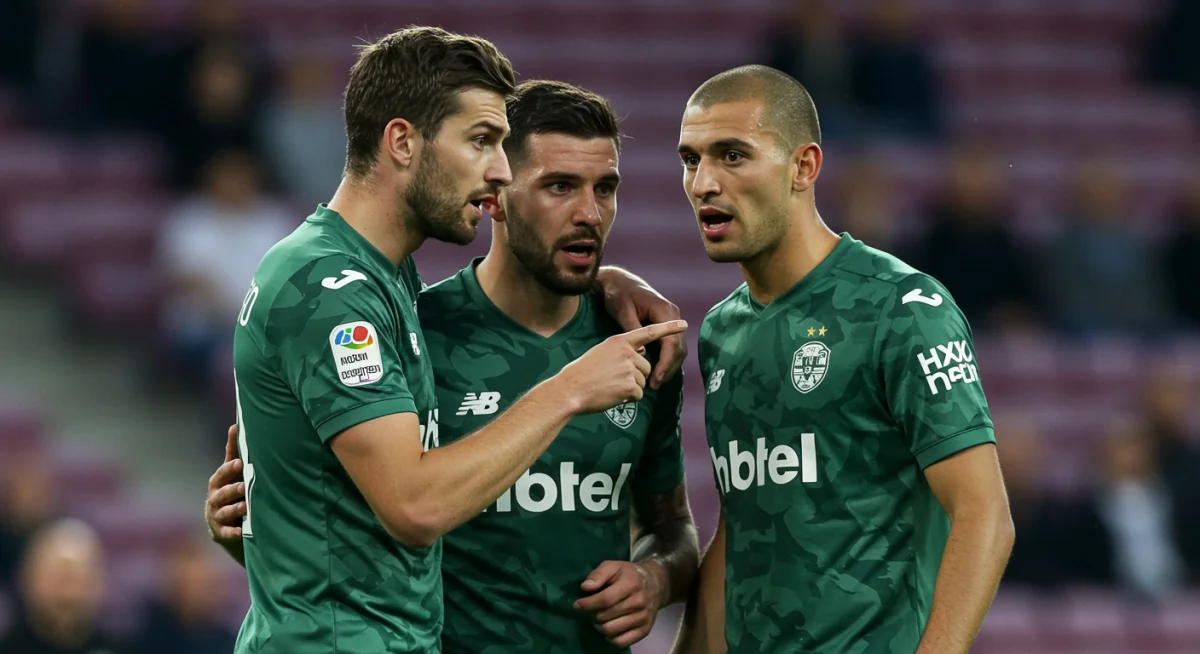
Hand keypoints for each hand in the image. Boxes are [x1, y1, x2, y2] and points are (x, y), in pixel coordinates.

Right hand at [206, 424, 246, 544]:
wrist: (222, 522)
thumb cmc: (230, 489)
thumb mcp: (230, 472)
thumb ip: (233, 452)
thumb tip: (236, 425)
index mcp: (218, 482)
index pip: (222, 474)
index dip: (229, 469)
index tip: (240, 463)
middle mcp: (215, 499)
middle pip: (223, 493)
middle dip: (233, 489)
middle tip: (244, 486)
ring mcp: (217, 516)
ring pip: (225, 512)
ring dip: (235, 509)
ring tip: (245, 506)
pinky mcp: (222, 532)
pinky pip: (227, 533)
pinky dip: (233, 532)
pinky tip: (240, 531)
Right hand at [554, 320, 686, 413]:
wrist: (570, 388)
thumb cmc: (581, 372)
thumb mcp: (601, 351)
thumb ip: (622, 351)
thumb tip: (640, 357)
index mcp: (619, 341)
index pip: (649, 332)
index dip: (668, 328)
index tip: (684, 324)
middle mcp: (627, 352)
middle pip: (646, 366)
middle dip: (635, 376)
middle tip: (612, 379)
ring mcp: (629, 369)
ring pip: (643, 381)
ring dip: (630, 388)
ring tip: (609, 386)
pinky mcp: (630, 386)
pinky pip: (638, 394)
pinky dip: (627, 398)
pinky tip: (611, 395)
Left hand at [575, 560, 665, 647]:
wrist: (656, 584)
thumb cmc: (629, 574)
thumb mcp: (614, 566)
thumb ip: (598, 574)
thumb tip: (585, 587)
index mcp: (631, 584)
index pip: (604, 600)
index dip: (587, 604)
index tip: (577, 605)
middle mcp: (639, 603)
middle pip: (605, 616)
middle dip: (590, 614)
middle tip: (586, 610)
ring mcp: (643, 618)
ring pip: (610, 630)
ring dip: (597, 626)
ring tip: (595, 618)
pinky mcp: (645, 631)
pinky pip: (621, 642)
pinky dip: (610, 638)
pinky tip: (607, 628)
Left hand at [596, 268, 686, 389]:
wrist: (618, 281)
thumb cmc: (618, 294)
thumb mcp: (622, 310)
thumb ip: (633, 329)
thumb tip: (643, 353)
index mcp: (664, 311)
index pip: (672, 343)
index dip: (666, 363)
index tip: (656, 378)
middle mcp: (672, 315)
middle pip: (679, 348)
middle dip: (669, 369)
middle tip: (655, 385)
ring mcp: (670, 319)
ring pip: (677, 348)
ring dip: (669, 366)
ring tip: (655, 382)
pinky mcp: (665, 324)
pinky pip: (671, 345)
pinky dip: (666, 359)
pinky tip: (656, 371)